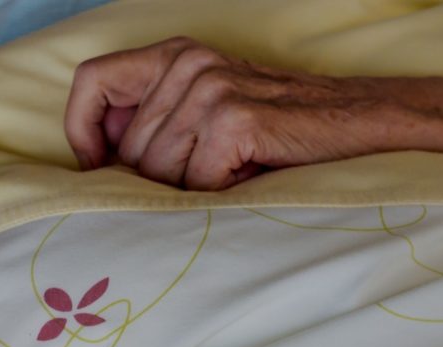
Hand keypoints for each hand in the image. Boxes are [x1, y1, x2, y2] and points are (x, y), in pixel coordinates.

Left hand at [65, 37, 386, 189]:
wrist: (359, 125)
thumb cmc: (279, 130)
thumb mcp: (208, 111)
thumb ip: (155, 123)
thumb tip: (99, 168)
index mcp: (174, 54)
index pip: (92, 81)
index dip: (84, 133)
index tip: (101, 169)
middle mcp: (188, 62)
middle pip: (129, 149)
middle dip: (159, 182)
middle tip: (208, 178)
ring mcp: (210, 88)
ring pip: (159, 173)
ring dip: (195, 191)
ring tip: (234, 173)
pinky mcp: (233, 119)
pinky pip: (197, 185)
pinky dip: (221, 196)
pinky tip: (251, 176)